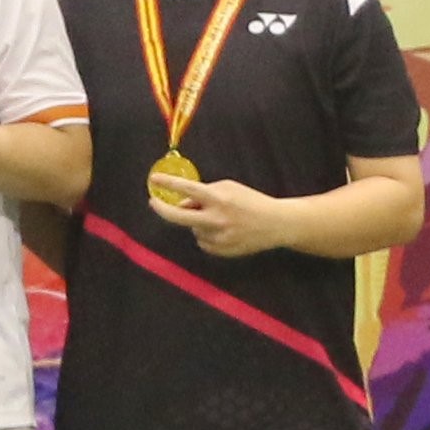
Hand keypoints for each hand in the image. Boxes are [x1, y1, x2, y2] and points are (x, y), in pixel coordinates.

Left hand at [158, 175, 290, 258]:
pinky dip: (207, 234)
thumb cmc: (250, 201)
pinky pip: (202, 241)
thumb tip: (181, 204)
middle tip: (154, 202)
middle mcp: (216, 219)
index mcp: (219, 199)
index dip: (168, 183)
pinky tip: (225, 230)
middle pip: (178, 217)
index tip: (154, 179)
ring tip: (221, 218)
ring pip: (192, 228)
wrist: (276, 224)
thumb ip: (204, 193)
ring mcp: (218, 237)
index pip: (186, 189)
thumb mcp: (229, 188)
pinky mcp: (221, 251)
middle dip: (162, 209)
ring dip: (198, 221)